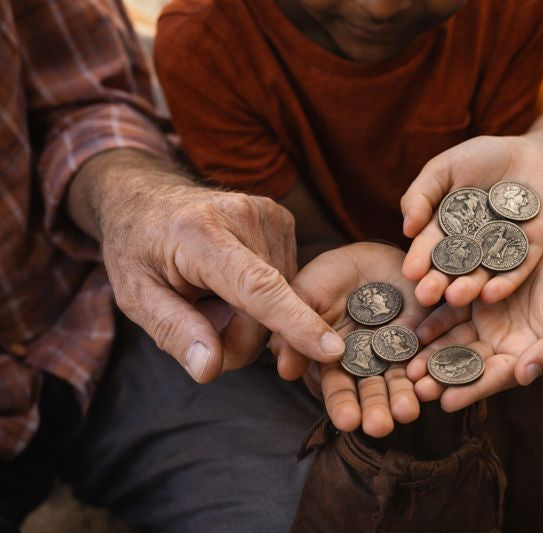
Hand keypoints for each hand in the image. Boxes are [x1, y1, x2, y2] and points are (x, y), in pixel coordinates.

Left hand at [71, 150, 343, 383]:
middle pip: (267, 309)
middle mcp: (243, 216)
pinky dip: (261, 297)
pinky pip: (285, 283)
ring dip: (250, 317)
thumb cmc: (136, 248)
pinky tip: (233, 283)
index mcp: (201, 234)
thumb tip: (211, 370)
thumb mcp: (135, 296)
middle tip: (201, 328)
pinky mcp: (283, 219)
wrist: (148, 196)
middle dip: (238, 337)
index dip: (293, 322)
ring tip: (213, 296)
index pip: (257, 286)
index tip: (331, 349)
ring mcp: (269, 214)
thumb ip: (174, 332)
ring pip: (281, 300)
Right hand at [270, 242, 430, 437]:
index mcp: (336, 361)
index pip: (339, 389)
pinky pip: (429, 350)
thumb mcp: (304, 298)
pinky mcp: (423, 331)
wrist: (365, 253)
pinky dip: (430, 364)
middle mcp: (369, 363)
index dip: (343, 405)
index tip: (348, 422)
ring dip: (404, 396)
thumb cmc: (327, 277)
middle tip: (381, 427)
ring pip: (402, 377)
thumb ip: (295, 331)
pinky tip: (431, 379)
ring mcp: (397, 349)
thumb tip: (286, 372)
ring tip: (407, 412)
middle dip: (376, 409)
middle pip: (373, 390)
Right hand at [401, 135, 542, 306]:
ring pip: (483, 275)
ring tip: (456, 297)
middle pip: (454, 269)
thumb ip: (421, 194)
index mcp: (446, 231)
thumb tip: (407, 229)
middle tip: (426, 295)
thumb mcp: (443, 169)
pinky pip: (518, 271)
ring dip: (469, 288)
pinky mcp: (530, 251)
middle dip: (439, 283)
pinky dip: (505, 283)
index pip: (430, 248)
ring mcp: (500, 252)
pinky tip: (491, 294)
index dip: (420, 260)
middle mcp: (471, 248)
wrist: (529, 151)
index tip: (410, 272)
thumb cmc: (480, 158)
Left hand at [406, 243, 542, 411]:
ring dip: (429, 352)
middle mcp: (498, 344)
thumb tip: (525, 376)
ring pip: (452, 340)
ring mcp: (484, 320)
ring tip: (405, 365)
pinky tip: (415, 328)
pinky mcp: (474, 295)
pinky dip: (433, 319)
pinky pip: (449, 310)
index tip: (446, 402)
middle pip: (465, 363)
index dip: (471, 389)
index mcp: (522, 357)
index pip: (493, 378)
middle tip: (414, 389)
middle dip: (439, 376)